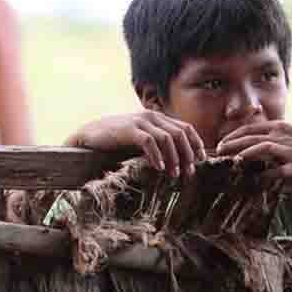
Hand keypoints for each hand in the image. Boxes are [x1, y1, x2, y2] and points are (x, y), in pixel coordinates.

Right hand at [67, 111, 206, 177]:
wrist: (90, 135)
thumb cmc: (117, 140)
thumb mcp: (142, 138)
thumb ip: (158, 142)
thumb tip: (178, 160)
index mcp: (158, 117)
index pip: (186, 128)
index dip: (196, 144)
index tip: (201, 160)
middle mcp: (152, 116)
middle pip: (180, 133)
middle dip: (188, 154)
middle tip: (189, 172)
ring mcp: (141, 121)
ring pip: (168, 138)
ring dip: (174, 158)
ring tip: (175, 174)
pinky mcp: (129, 129)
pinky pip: (149, 142)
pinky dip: (157, 156)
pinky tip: (159, 168)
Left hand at [216, 121, 291, 179]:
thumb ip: (279, 136)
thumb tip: (262, 144)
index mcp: (281, 127)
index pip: (251, 129)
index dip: (234, 136)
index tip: (222, 143)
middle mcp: (283, 137)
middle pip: (251, 138)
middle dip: (232, 144)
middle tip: (219, 152)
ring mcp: (290, 152)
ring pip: (261, 149)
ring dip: (244, 155)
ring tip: (233, 162)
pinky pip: (277, 172)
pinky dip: (264, 175)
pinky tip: (255, 181)